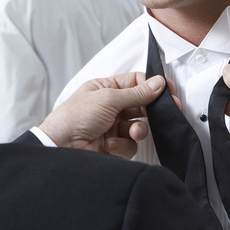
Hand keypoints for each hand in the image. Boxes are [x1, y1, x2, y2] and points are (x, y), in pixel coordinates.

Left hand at [39, 72, 166, 157]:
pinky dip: (123, 144)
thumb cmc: (76, 117)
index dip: (152, 85)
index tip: (168, 90)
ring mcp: (111, 126)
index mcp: (105, 89)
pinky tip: (110, 144)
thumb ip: (136, 93)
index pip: (135, 83)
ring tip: (132, 132)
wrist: (61, 146)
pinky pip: (130, 144)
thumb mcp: (108, 98)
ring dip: (138, 130)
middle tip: (168, 110)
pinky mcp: (113, 145)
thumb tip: (158, 83)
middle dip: (152, 110)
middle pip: (140, 105)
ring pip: (138, 127)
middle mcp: (109, 107)